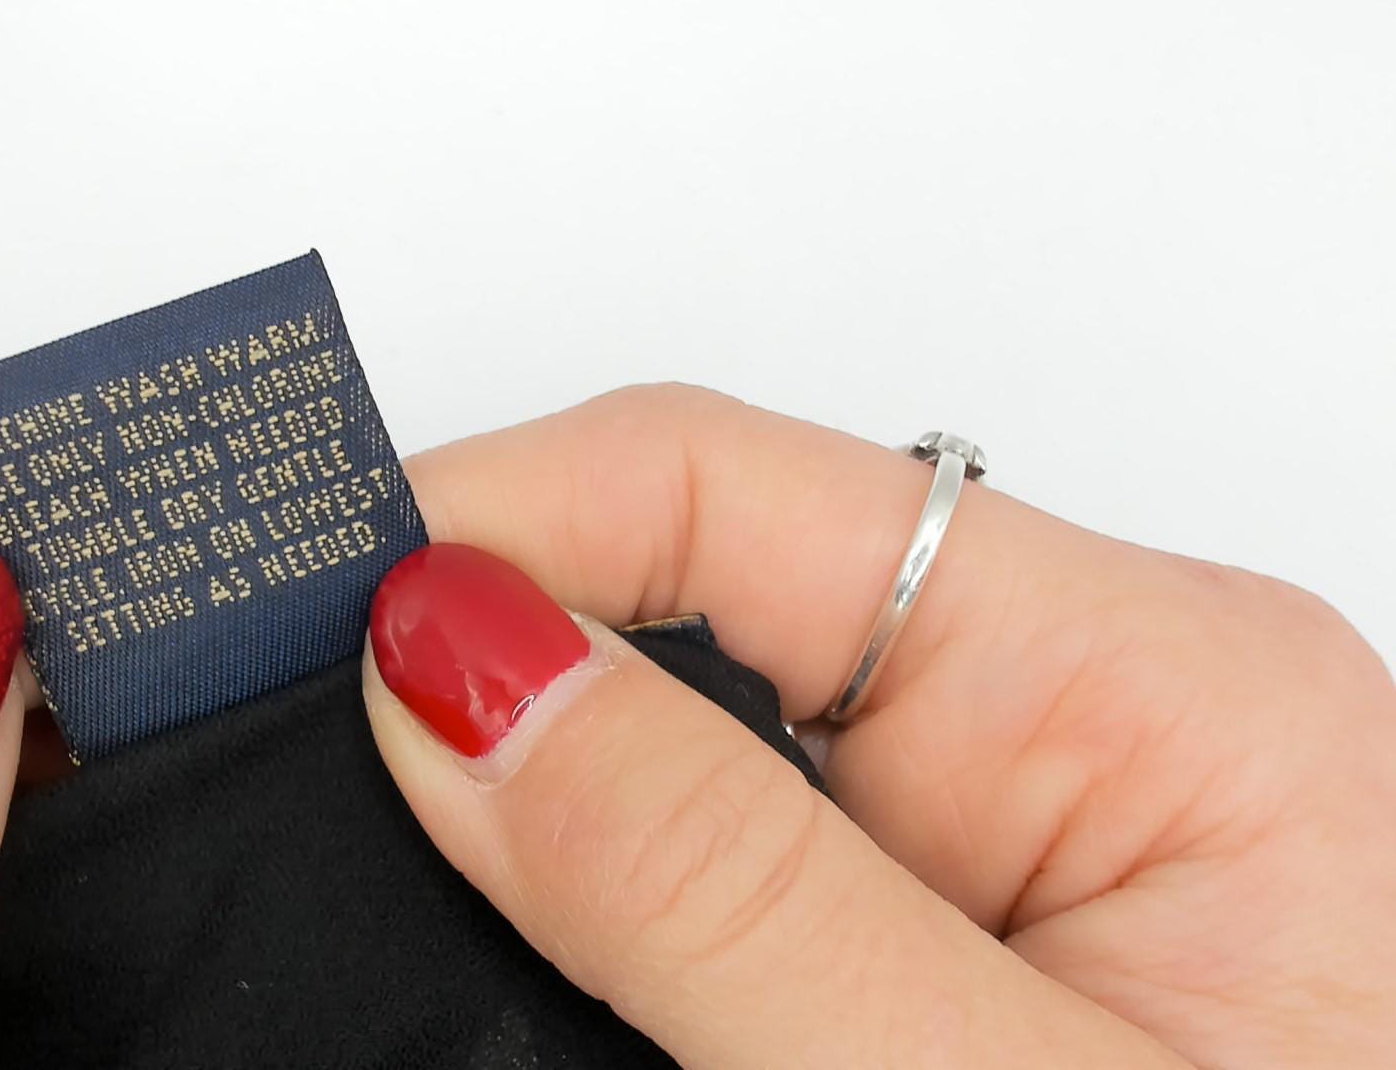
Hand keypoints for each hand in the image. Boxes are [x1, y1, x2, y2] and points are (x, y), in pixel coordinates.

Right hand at [365, 384, 1395, 1066]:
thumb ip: (722, 887)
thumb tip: (460, 675)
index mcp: (1151, 694)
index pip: (735, 490)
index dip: (491, 516)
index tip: (298, 616)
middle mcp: (1082, 733)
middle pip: (701, 591)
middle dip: (494, 659)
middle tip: (302, 753)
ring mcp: (1006, 850)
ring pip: (691, 744)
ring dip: (540, 799)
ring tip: (400, 867)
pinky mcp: (947, 958)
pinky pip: (728, 869)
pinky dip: (603, 904)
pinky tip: (532, 947)